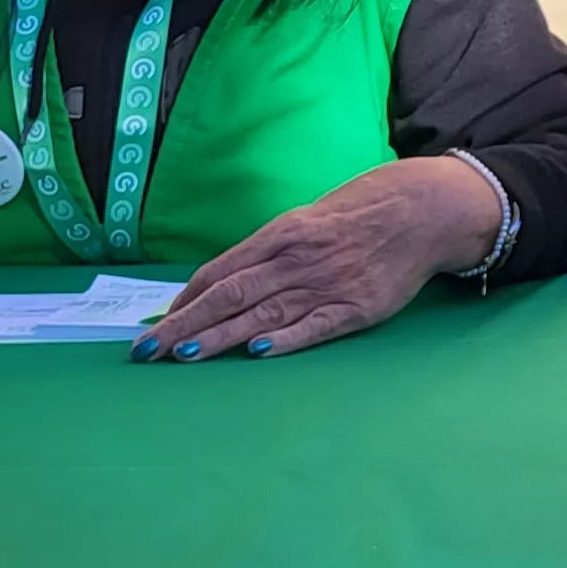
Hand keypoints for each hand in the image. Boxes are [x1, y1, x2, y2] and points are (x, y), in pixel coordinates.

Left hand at [134, 156, 502, 362]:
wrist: (419, 210)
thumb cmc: (355, 216)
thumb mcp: (303, 222)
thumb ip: (265, 253)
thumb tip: (220, 286)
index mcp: (278, 235)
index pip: (219, 272)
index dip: (184, 301)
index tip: (155, 326)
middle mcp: (295, 259)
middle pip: (229, 296)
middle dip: (183, 326)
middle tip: (147, 351)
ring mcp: (326, 284)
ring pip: (262, 314)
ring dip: (219, 337)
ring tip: (184, 357)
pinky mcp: (356, 306)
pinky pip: (315, 326)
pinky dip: (286, 339)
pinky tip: (258, 352)